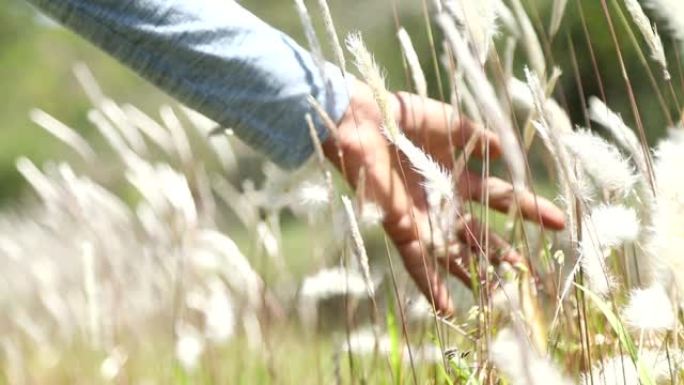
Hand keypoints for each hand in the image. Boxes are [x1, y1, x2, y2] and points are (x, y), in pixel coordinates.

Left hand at [322, 79, 565, 314]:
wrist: (361, 120)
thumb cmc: (401, 116)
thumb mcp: (447, 122)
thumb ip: (475, 136)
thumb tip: (503, 148)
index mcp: (457, 177)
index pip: (502, 196)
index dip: (529, 209)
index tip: (558, 222)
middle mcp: (443, 202)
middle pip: (481, 233)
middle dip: (505, 252)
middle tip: (530, 273)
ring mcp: (423, 217)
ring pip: (455, 253)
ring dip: (476, 274)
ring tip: (500, 297)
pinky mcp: (400, 226)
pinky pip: (418, 261)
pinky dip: (432, 284)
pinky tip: (447, 310)